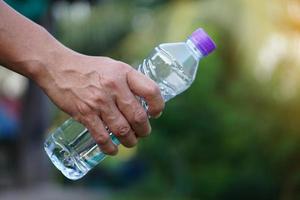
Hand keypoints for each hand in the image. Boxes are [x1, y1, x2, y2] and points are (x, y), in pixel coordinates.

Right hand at [38, 51, 163, 154]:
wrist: (57, 67)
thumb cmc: (89, 68)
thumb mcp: (114, 66)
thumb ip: (129, 81)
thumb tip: (145, 101)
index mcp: (124, 73)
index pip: (152, 91)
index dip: (158, 106)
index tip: (155, 113)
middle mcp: (114, 86)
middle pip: (138, 116)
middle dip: (144, 130)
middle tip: (143, 132)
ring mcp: (99, 101)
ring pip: (123, 130)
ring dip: (130, 141)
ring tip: (130, 142)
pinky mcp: (84, 113)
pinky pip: (102, 137)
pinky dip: (110, 148)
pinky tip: (112, 149)